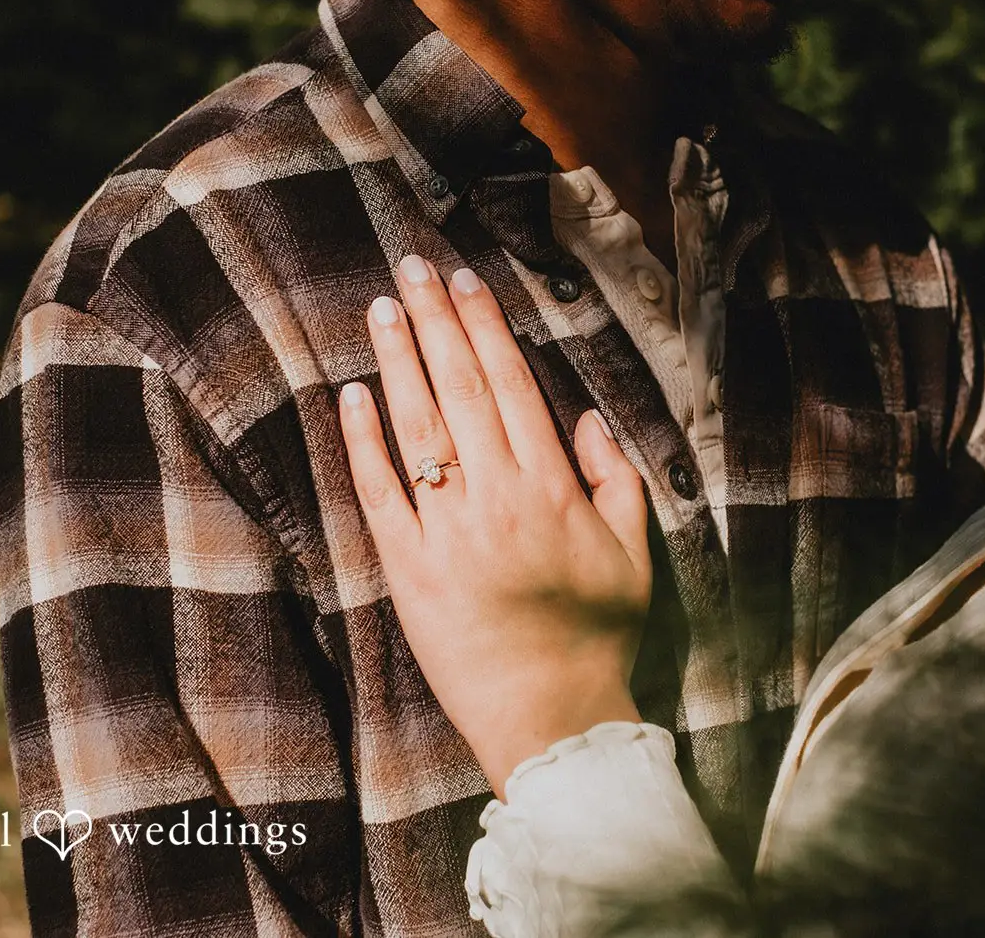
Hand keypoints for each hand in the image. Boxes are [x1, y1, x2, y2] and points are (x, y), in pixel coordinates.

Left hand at [338, 255, 652, 796]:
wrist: (550, 716)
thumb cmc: (597, 637)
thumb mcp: (633, 556)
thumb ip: (618, 480)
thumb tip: (589, 419)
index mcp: (552, 488)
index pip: (512, 387)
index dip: (486, 328)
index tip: (465, 281)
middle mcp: (497, 498)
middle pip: (460, 391)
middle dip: (435, 323)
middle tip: (412, 268)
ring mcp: (447, 532)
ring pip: (418, 429)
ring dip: (399, 363)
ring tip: (381, 309)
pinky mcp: (408, 569)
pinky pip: (380, 494)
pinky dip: (363, 444)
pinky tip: (351, 396)